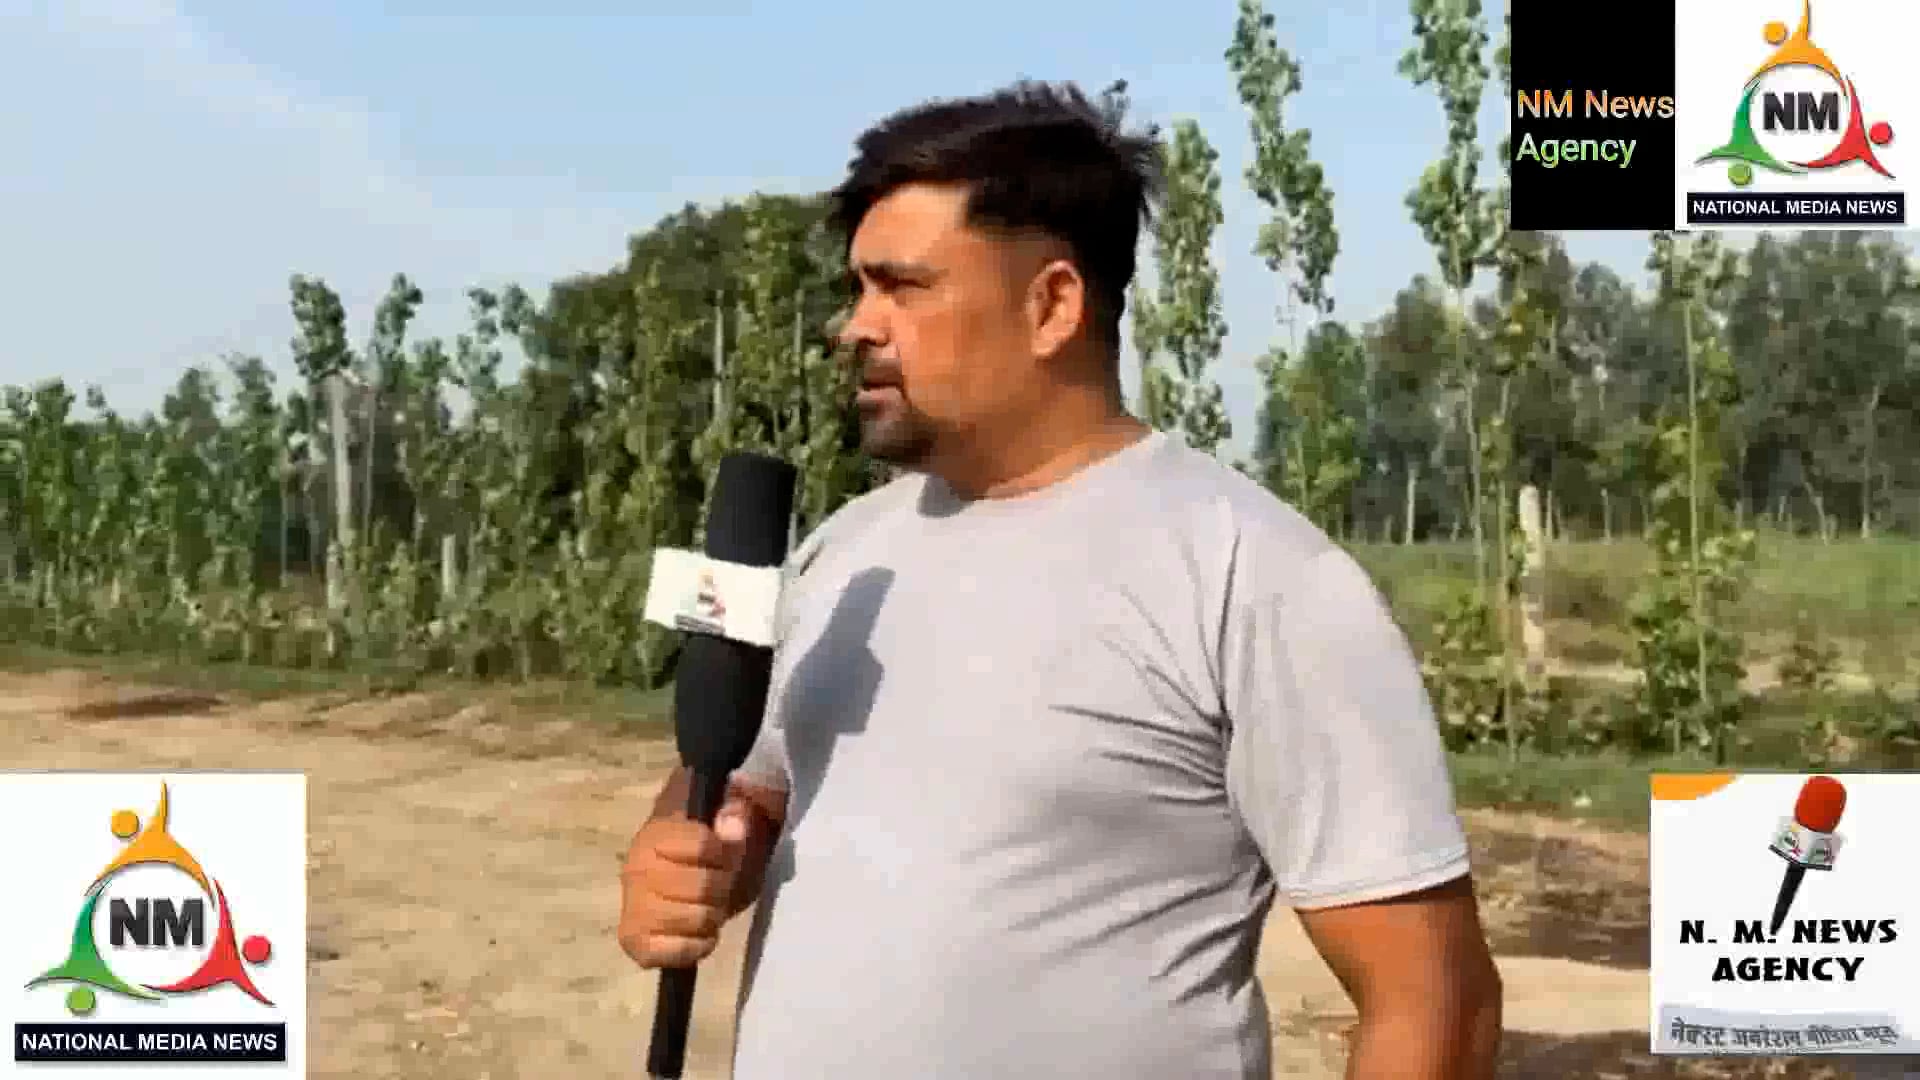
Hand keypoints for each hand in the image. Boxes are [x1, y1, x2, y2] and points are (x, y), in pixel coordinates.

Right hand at [617, 781, 759, 969]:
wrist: (681, 883)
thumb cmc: (710, 851)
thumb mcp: (730, 823)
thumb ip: (736, 813)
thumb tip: (732, 824)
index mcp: (656, 832)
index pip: (704, 844)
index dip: (727, 852)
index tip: (725, 855)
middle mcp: (635, 868)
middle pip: (702, 886)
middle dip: (723, 887)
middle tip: (721, 886)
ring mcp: (632, 907)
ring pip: (695, 919)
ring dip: (713, 916)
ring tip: (709, 906)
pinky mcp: (634, 942)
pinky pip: (678, 952)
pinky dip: (698, 946)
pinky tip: (698, 932)